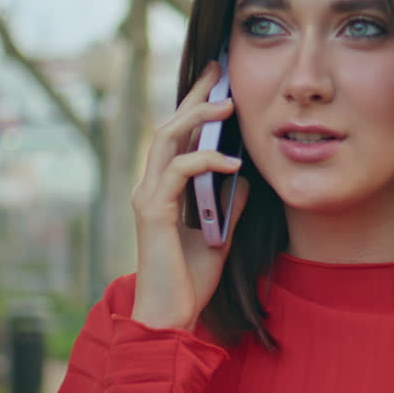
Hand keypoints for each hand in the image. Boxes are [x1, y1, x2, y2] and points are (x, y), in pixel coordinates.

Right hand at [130, 61, 250, 331]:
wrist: (170, 318)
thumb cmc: (189, 283)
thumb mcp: (220, 236)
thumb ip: (229, 206)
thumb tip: (245, 179)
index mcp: (163, 190)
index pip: (178, 137)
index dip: (195, 106)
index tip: (217, 81)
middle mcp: (150, 187)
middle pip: (169, 126)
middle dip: (195, 97)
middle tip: (220, 74)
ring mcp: (148, 197)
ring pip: (167, 139)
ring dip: (197, 118)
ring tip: (227, 106)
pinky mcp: (153, 211)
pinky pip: (179, 171)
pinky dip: (207, 162)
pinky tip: (234, 164)